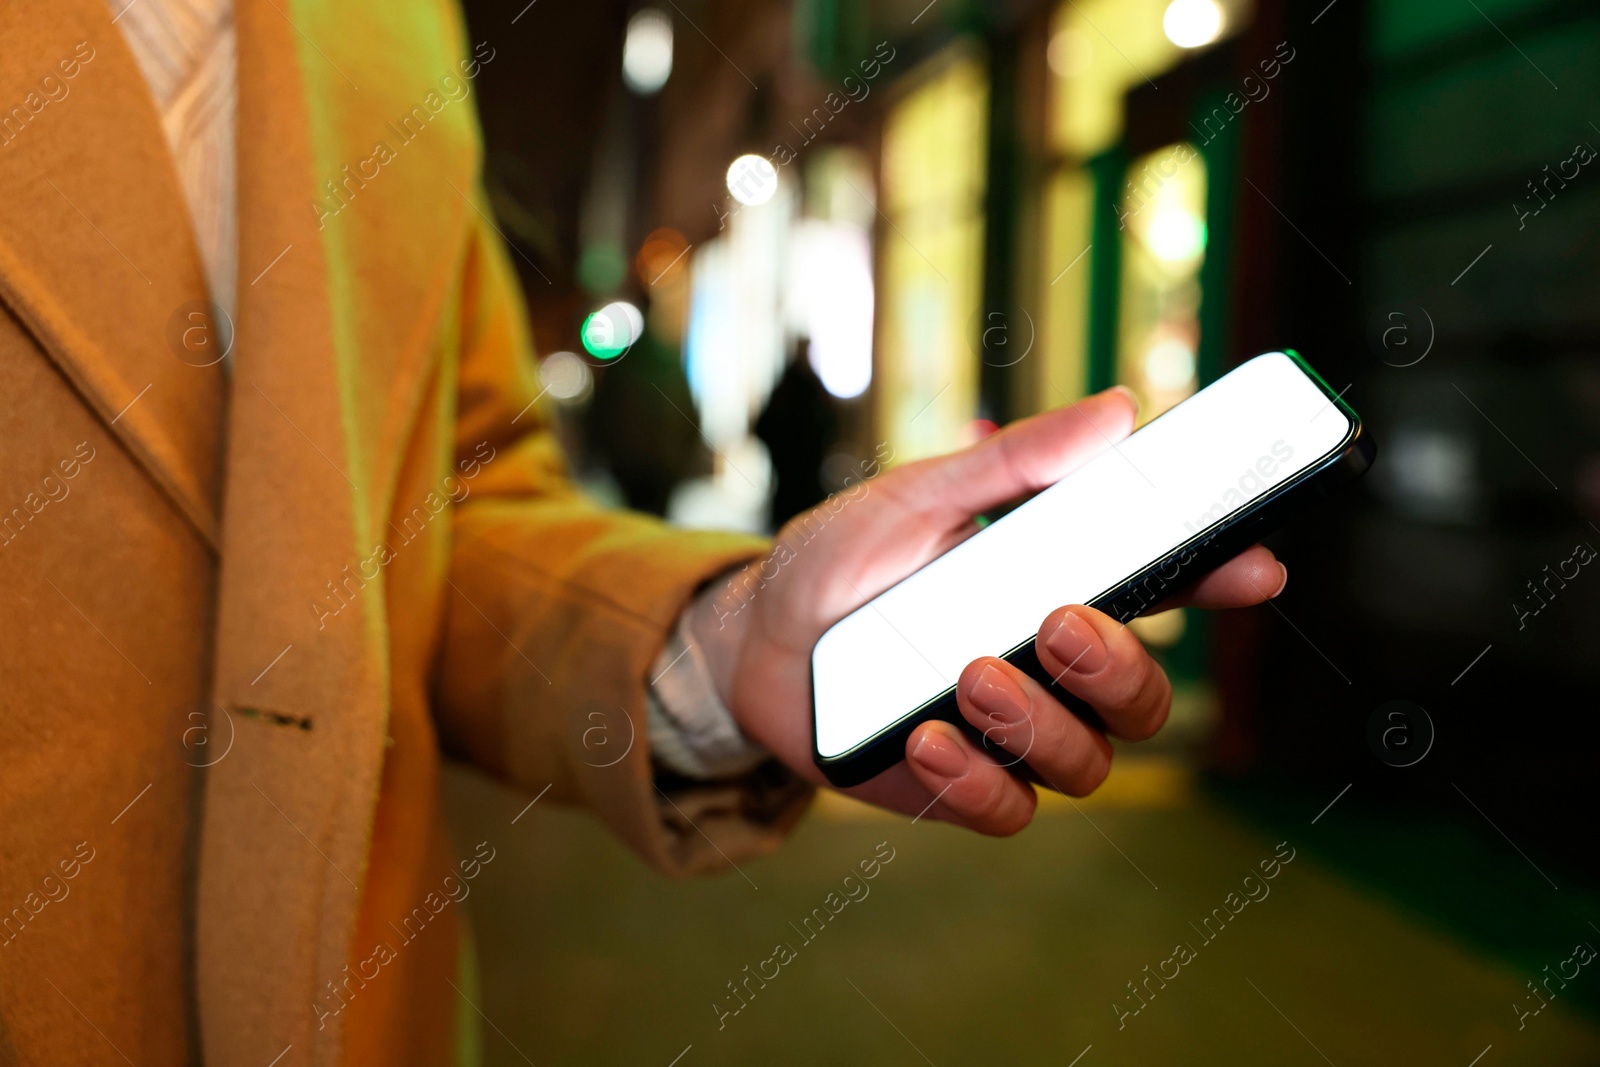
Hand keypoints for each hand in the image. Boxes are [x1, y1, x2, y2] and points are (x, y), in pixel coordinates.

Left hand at [688, 387, 1287, 834]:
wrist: (751, 641)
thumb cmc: (841, 559)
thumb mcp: (914, 496)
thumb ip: (1009, 463)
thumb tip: (1116, 410)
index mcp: (1059, 585)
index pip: (1167, 589)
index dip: (1222, 579)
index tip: (1252, 564)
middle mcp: (1050, 667)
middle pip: (1145, 698)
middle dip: (1120, 666)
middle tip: (1059, 623)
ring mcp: (1011, 733)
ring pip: (1088, 760)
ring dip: (1041, 723)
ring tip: (970, 677)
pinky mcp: (962, 785)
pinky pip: (1009, 809)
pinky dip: (976, 780)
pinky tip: (927, 737)